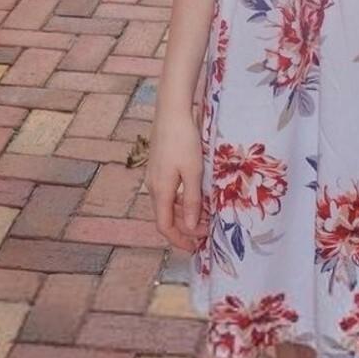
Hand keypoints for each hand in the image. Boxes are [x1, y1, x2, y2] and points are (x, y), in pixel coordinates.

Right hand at [145, 107, 207, 251]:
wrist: (172, 110)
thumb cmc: (183, 140)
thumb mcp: (193, 172)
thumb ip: (191, 201)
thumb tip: (189, 228)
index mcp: (160, 191)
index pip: (164, 226)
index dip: (179, 239)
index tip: (195, 247)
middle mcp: (153, 186)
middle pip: (166, 216)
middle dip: (185, 227)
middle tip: (206, 231)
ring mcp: (154, 174)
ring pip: (167, 203)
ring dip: (183, 213)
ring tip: (204, 215)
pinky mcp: (159, 164)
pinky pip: (168, 190)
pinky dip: (181, 198)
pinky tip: (195, 194)